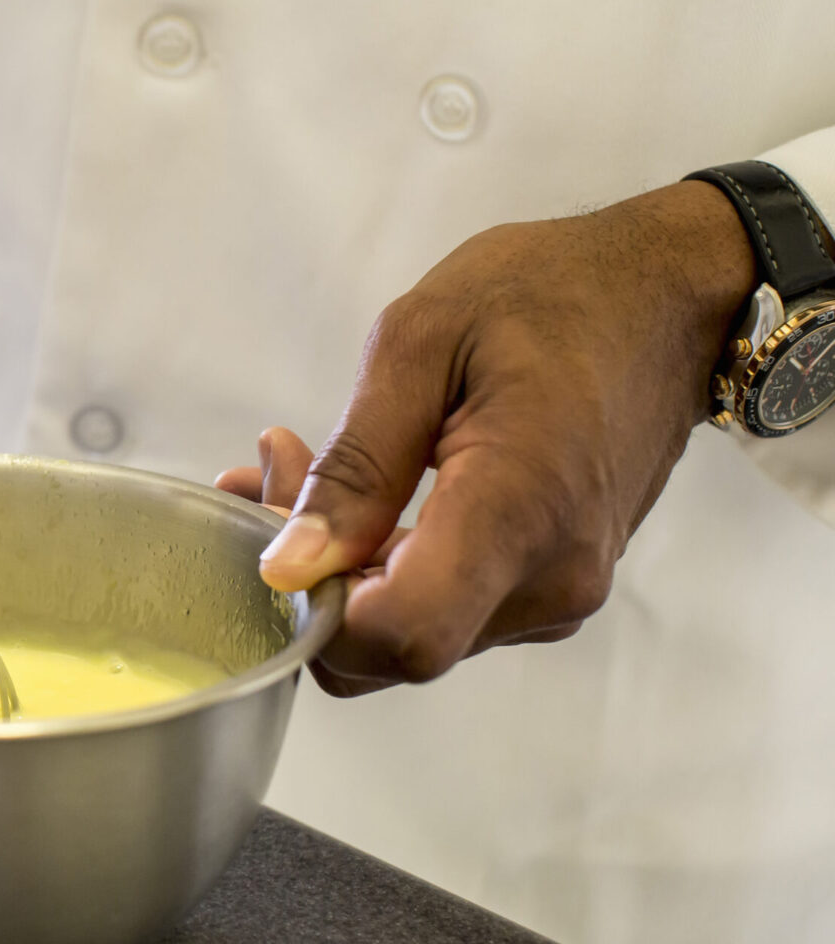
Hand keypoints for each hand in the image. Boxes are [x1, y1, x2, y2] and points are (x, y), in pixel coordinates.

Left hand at [214, 181, 756, 696]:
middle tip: (276, 467)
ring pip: (413, 634)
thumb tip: (289, 567)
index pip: (403, 635)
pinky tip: (356, 496)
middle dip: (311, 576)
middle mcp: (551, 579)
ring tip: (298, 463)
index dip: (316, 607)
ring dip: (340, 566)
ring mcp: (560, 594)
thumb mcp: (420, 343)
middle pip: (394, 648)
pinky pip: (449, 608)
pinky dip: (384, 565)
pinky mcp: (555, 588)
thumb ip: (355, 466)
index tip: (275, 521)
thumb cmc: (550, 295)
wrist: (667, 300)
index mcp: (519, 511)